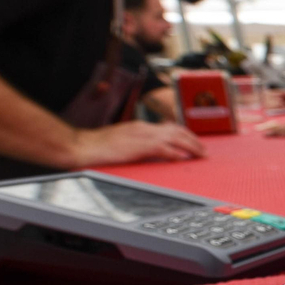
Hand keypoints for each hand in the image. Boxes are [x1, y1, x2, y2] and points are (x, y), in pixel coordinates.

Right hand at [71, 121, 205, 166]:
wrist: (81, 146)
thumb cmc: (96, 146)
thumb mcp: (120, 141)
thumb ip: (136, 143)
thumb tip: (147, 151)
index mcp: (139, 126)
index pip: (168, 127)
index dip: (183, 134)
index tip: (192, 142)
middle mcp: (144, 128)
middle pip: (176, 130)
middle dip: (192, 139)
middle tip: (203, 150)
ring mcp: (142, 136)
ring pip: (175, 137)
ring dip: (191, 145)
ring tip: (201, 154)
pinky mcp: (139, 146)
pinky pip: (164, 148)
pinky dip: (177, 152)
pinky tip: (185, 157)